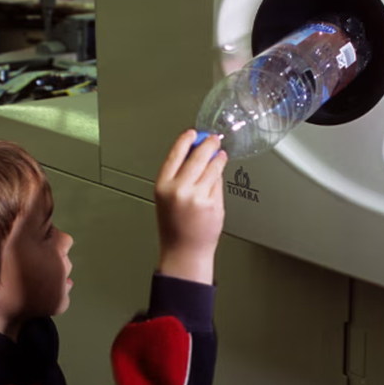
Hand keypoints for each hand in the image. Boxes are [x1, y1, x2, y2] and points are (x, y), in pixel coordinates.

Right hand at [154, 130, 227, 284]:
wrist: (184, 251)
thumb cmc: (175, 226)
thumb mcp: (167, 197)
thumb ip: (179, 175)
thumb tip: (194, 152)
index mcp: (163, 186)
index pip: (175, 155)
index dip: (185, 140)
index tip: (192, 132)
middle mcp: (179, 190)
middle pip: (197, 157)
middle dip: (207, 144)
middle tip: (213, 139)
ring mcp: (197, 197)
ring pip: (212, 167)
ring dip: (218, 157)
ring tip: (220, 154)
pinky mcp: (212, 204)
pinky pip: (218, 182)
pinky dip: (220, 174)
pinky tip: (220, 171)